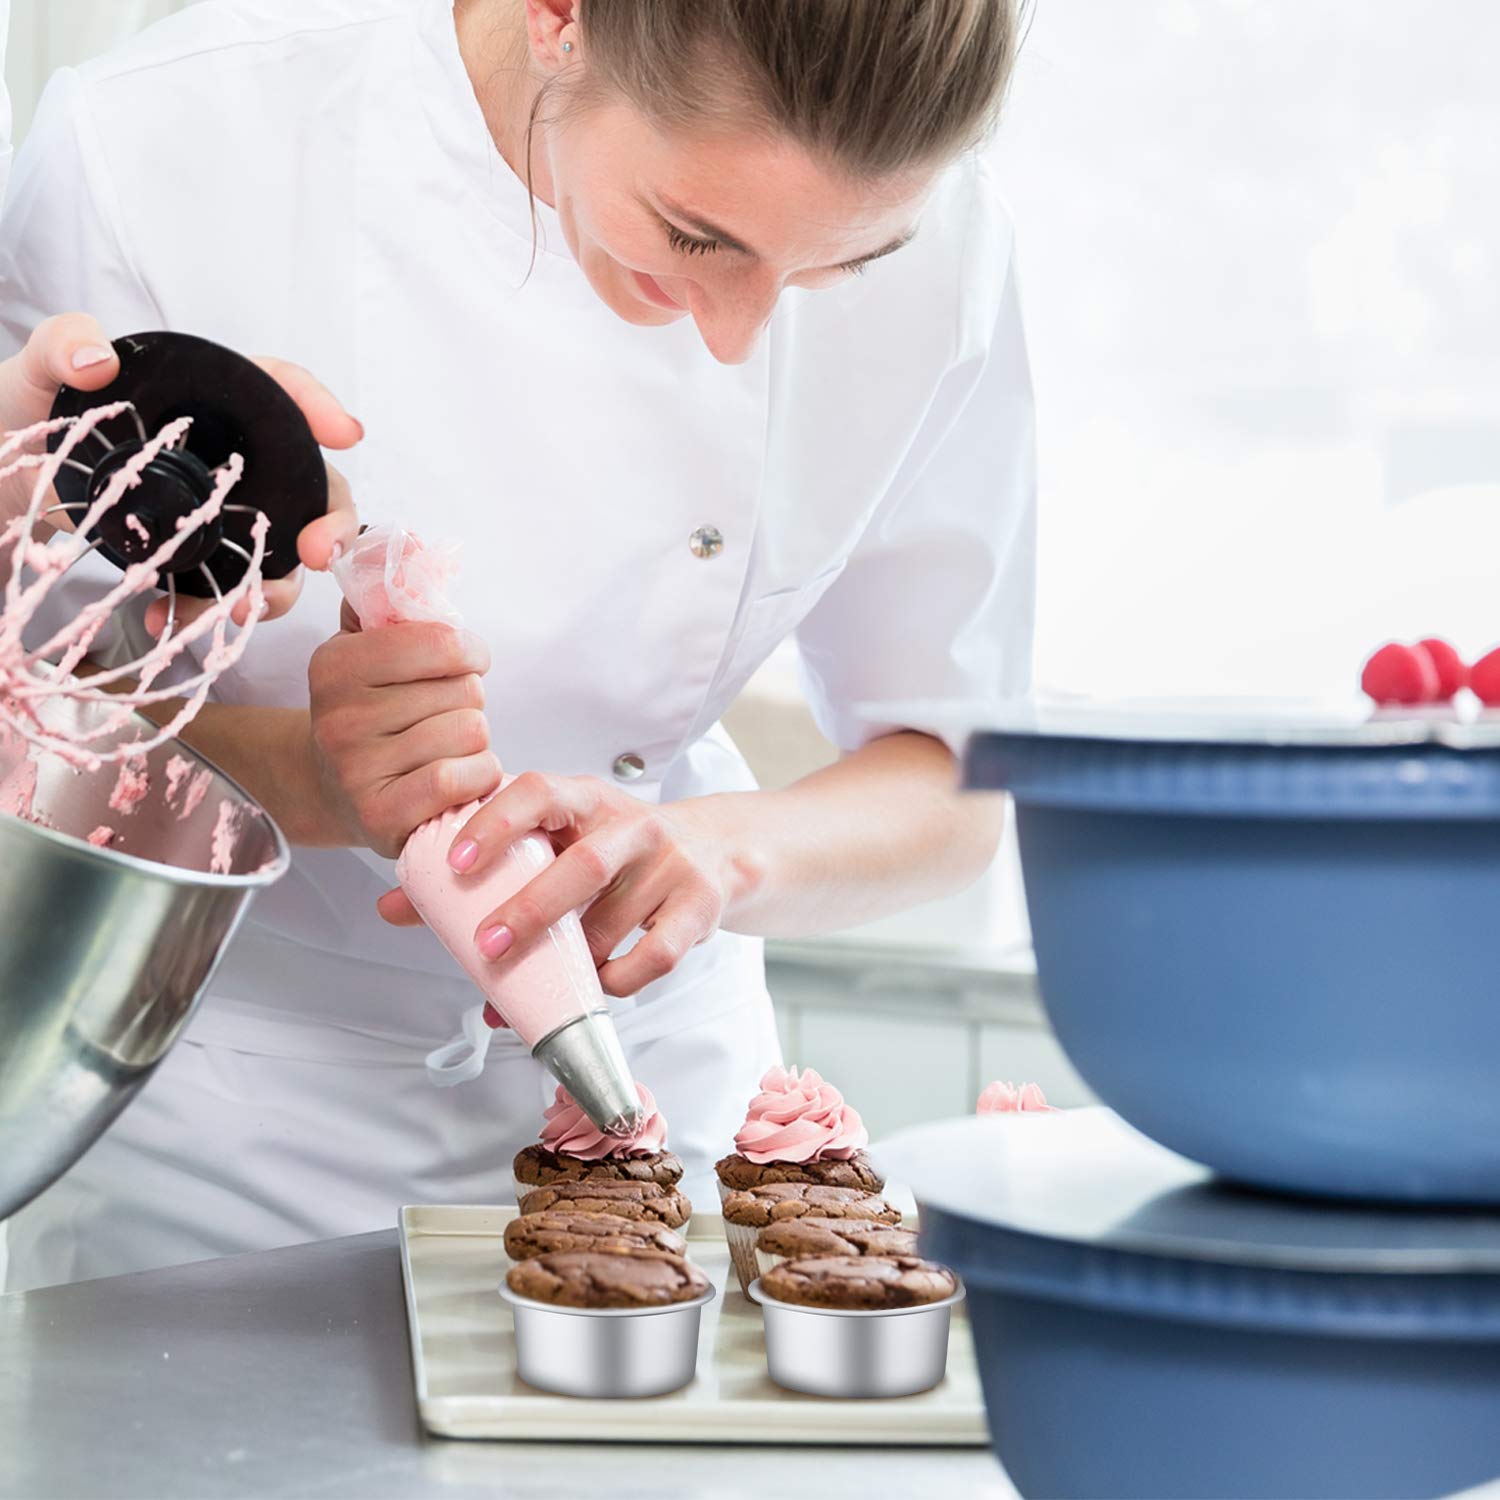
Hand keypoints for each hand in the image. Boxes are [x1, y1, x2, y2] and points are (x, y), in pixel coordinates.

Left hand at [0, 313, 360, 629]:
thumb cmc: (26, 411)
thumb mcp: (35, 371)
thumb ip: (60, 345)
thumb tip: (94, 357)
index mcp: (213, 399)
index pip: (283, 392)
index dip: (321, 408)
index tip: (345, 435)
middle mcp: (232, 458)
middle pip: (310, 487)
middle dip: (329, 524)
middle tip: (317, 553)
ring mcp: (218, 512)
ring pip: (278, 551)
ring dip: (275, 587)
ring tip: (241, 610)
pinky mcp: (191, 555)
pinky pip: (222, 588)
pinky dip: (204, 613)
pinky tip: (165, 619)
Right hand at [308, 611, 501, 855]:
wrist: (336, 790)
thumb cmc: (372, 709)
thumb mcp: (369, 645)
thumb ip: (390, 594)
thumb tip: (414, 543)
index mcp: (335, 665)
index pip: (443, 641)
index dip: (470, 652)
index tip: (462, 662)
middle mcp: (339, 717)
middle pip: (465, 690)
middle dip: (468, 700)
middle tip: (440, 715)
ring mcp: (356, 771)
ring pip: (470, 732)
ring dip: (475, 741)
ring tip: (446, 746)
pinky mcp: (381, 817)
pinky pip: (463, 779)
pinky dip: (478, 776)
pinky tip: (460, 777)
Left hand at [376, 774, 761, 996]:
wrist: (716, 851)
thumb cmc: (612, 850)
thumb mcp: (556, 843)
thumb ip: (483, 870)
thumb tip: (393, 908)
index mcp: (585, 798)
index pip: (538, 791)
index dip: (496, 822)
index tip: (455, 862)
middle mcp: (633, 823)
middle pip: (584, 864)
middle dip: (532, 909)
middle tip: (487, 946)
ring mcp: (672, 864)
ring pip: (614, 922)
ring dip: (569, 963)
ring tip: (533, 985)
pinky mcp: (700, 904)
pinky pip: (656, 955)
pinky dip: (619, 981)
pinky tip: (595, 988)